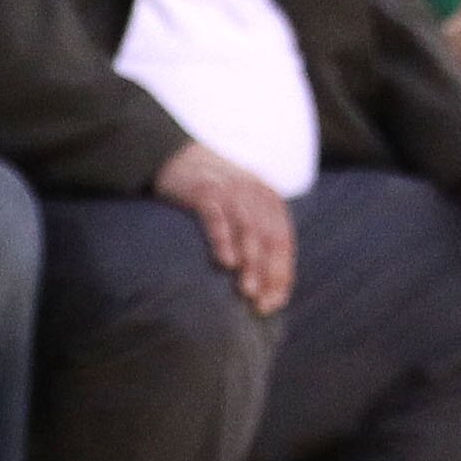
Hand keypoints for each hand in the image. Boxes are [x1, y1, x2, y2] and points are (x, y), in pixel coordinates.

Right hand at [155, 140, 294, 312]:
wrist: (177, 156)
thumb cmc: (213, 192)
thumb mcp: (242, 208)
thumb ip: (256, 236)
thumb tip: (264, 284)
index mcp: (269, 200)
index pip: (283, 241)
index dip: (281, 273)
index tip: (275, 303)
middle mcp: (255, 194)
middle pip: (269, 238)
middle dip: (268, 274)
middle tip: (262, 304)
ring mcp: (231, 191)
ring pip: (248, 229)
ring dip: (250, 262)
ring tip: (248, 291)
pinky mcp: (205, 191)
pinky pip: (217, 218)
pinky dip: (223, 240)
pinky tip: (225, 262)